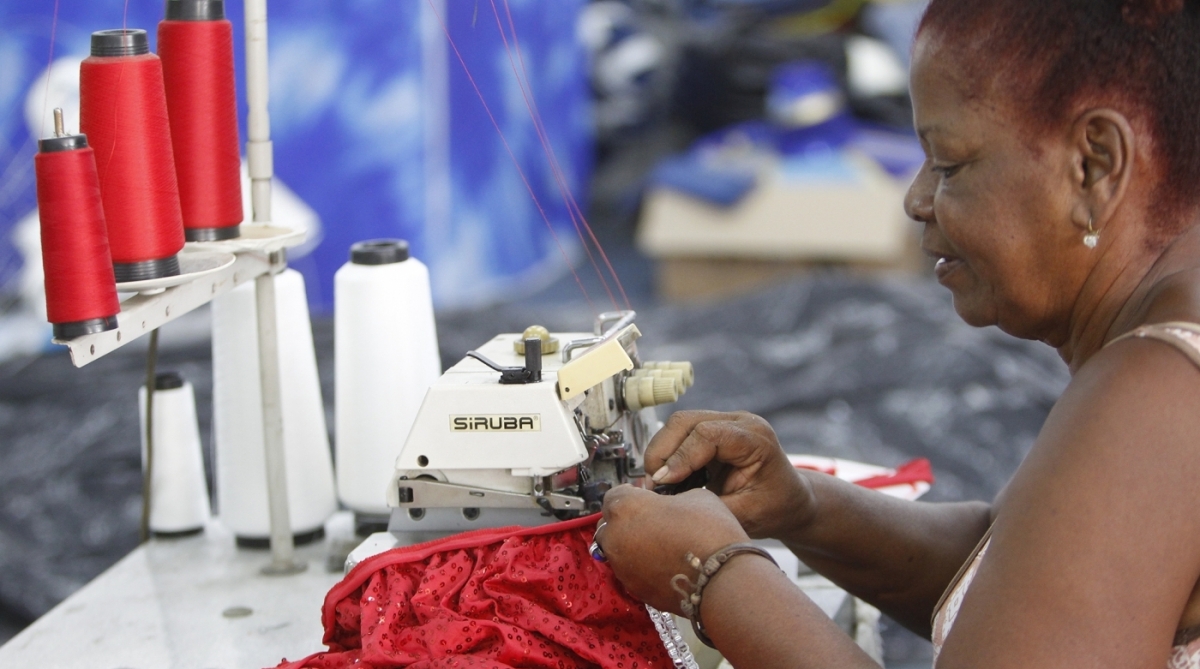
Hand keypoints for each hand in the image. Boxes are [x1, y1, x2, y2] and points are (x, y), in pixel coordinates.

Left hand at [597, 485, 748, 612]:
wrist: (722, 578)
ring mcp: (622, 566)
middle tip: (651, 521)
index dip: (632, 495)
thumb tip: (666, 506)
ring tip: (659, 545)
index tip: (645, 498)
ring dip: (631, 545)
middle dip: (625, 521)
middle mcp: (616, 537)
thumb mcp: (694, 496)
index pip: (615, 494)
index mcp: (626, 507)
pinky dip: (641, 567)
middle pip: (610, 524)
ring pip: (617, 550)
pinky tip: (664, 564)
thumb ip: (670, 498)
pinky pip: (631, 572)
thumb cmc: (710, 532)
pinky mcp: (634, 589)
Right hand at [645, 411, 812, 539]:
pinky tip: (669, 477)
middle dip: (662, 452)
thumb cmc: (775, 508)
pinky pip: (680, 433)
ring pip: (677, 424)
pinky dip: (668, 454)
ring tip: (659, 483)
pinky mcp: (712, 430)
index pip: (707, 434)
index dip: (680, 457)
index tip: (662, 482)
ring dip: (661, 452)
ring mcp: (725, 422)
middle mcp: (739, 422)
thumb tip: (667, 502)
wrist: (789, 500)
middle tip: (654, 485)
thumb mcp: (745, 516)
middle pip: (685, 422)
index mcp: (755, 438)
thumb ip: (708, 507)